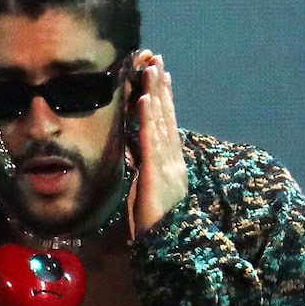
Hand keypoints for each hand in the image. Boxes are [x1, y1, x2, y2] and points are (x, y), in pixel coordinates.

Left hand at [127, 50, 186, 234]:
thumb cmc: (153, 222)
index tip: (160, 77)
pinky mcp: (157, 171)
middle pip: (166, 116)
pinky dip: (149, 117)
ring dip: (156, 93)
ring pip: (161, 121)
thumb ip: (142, 168)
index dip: (164, 100)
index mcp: (171, 162)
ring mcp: (167, 163)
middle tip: (157, 60)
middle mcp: (172, 158)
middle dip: (161, 87)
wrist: (165, 245)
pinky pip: (151, 139)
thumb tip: (131, 152)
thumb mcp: (145, 189)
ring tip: (152, 68)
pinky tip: (145, 97)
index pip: (166, 125)